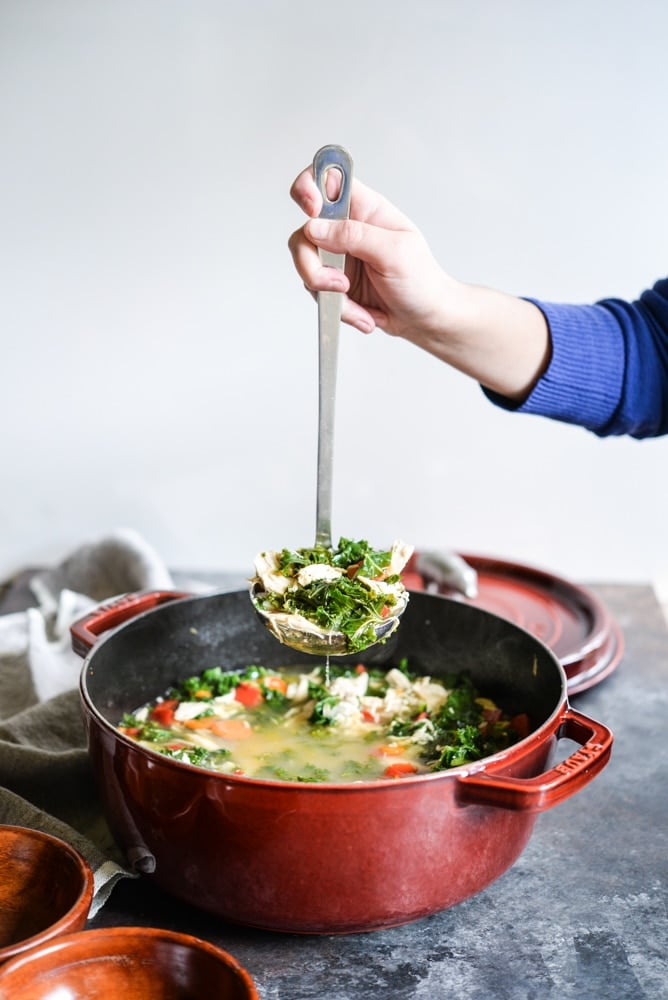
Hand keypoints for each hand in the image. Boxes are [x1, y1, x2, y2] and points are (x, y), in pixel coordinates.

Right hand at [288, 166, 550, 399]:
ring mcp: (338, 257)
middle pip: (304, 234)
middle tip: (340, 284)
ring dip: (328, 294)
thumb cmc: (421, 281)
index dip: (309, 186)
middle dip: (313, 265)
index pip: (326, 180)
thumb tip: (315, 227)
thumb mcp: (395, 252)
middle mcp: (346, 229)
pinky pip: (319, 294)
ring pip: (307, 267)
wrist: (426, 319)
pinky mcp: (334, 283)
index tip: (311, 209)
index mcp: (365, 208)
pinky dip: (339, 309)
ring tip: (357, 305)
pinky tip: (364, 314)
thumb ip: (354, 235)